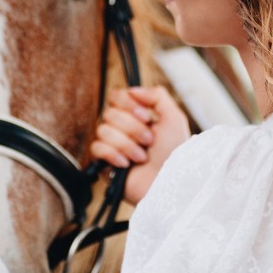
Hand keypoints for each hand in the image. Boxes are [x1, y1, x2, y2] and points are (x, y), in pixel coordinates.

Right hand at [90, 86, 190, 203]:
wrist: (169, 182)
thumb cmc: (175, 153)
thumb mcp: (174, 118)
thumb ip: (157, 95)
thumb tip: (132, 90)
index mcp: (136, 116)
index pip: (116, 96)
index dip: (128, 104)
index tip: (146, 117)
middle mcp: (121, 128)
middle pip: (109, 113)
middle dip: (133, 128)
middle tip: (149, 141)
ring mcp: (111, 145)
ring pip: (103, 130)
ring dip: (127, 144)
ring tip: (142, 157)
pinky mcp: (103, 163)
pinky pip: (97, 148)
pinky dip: (114, 155)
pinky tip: (127, 164)